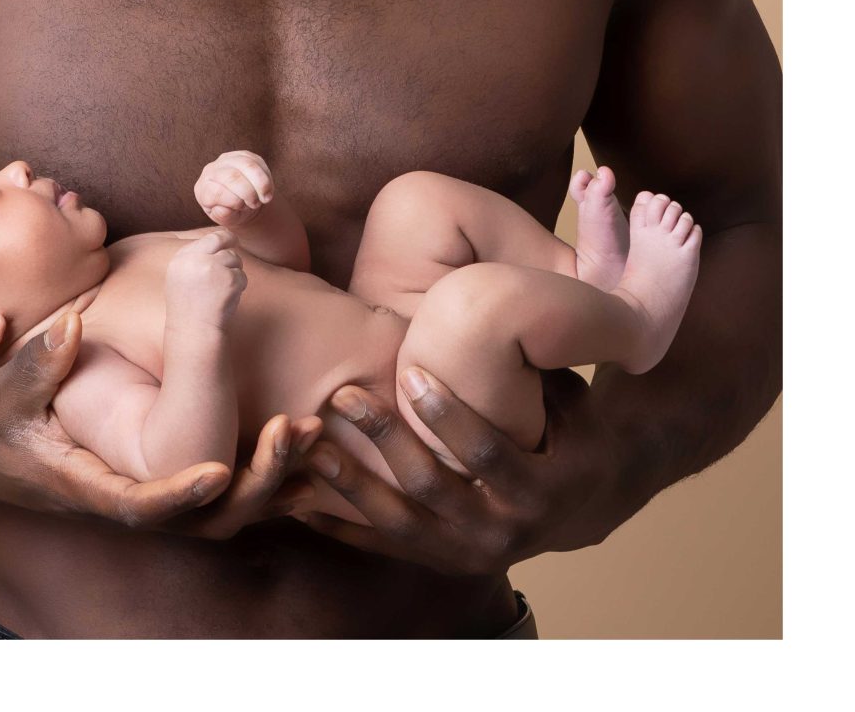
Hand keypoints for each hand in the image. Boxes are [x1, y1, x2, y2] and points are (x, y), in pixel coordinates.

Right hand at [0, 311, 312, 535]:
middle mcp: (132, 500)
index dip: (181, 496)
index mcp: (90, 487)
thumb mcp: (4, 396)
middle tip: (290, 434)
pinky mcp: (173, 483)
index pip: (140, 506)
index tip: (218, 472)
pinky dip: (273, 476)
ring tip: (314, 433)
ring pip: (229, 510)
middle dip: (254, 484)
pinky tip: (315, 447)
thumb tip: (74, 324)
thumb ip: (38, 364)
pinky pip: (233, 495)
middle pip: (204, 517)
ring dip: (275, 477)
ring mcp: (157, 497)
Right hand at [166, 229, 248, 324]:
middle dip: (231, 240)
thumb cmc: (189, 307)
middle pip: (220, 239)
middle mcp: (195, 259)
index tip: (226, 239)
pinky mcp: (229, 279)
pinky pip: (241, 275)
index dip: (219, 238)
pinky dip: (239, 286)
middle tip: (236, 242)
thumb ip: (193, 259)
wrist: (194, 330)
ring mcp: (212, 267)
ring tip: (222, 289)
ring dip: (234, 271)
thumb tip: (216, 240)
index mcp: (181, 259)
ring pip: (234, 258)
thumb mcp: (180, 277)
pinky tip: (227, 297)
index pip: (206, 238)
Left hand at [195, 150, 275, 225]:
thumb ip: (223, 216)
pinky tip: (266, 188)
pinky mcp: (242, 155)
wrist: (243, 203)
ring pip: (247, 165)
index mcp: (203, 189)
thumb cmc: (232, 213)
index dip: (236, 202)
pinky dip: (266, 177)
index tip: (244, 208)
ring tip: (265, 197)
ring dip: (261, 184)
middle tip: (256, 204)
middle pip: (232, 177)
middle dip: (250, 193)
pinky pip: (257, 162)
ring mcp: (226, 160)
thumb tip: (221, 209)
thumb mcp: (227, 220)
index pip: (217, 192)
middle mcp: (210, 171)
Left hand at [295, 367, 626, 573]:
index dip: (449, 414)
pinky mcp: (440, 562)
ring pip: (399, 522)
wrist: (583, 509)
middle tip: (344, 396)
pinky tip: (300, 501)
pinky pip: (383, 547)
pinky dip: (341, 528)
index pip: (489, 452)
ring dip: (351, 484)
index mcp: (545, 491)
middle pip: (432, 485)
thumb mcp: (575, 407)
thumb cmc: (572, 437)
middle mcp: (506, 532)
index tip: (410, 371)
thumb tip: (510, 319)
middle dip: (386, 438)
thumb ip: (542, 375)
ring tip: (310, 445)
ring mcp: (469, 553)